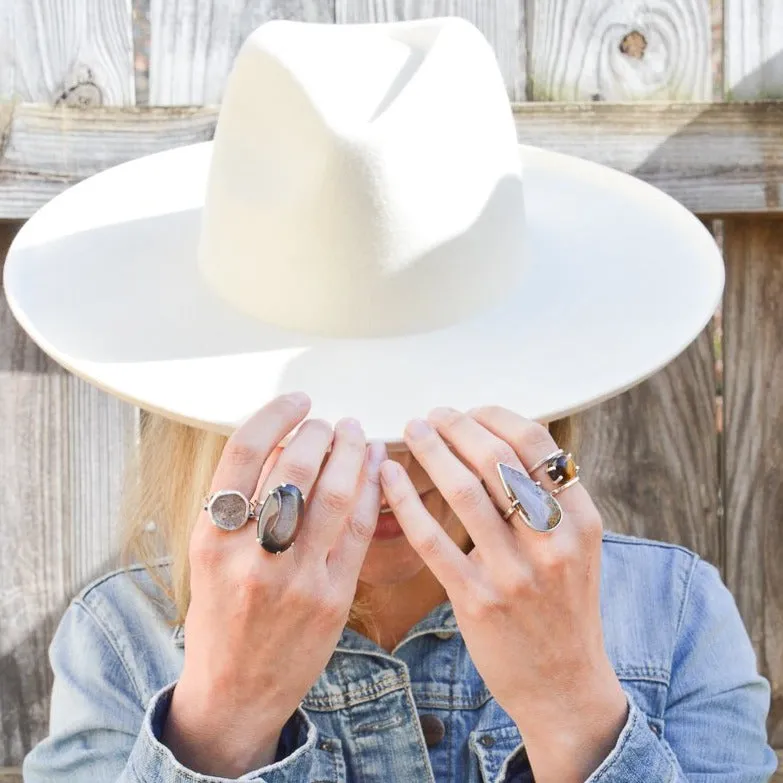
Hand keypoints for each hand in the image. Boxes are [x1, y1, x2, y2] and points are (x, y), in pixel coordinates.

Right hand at [162, 393, 385, 776]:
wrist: (236, 691)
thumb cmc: (221, 616)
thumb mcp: (211, 558)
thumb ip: (240, 504)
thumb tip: (284, 444)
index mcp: (211, 538)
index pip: (244, 453)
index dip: (275, 415)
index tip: (297, 400)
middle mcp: (250, 555)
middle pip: (295, 467)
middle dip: (320, 432)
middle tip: (330, 422)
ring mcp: (295, 578)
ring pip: (334, 493)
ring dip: (352, 452)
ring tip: (358, 433)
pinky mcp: (333, 597)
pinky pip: (359, 528)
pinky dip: (371, 489)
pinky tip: (377, 468)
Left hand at [379, 406, 627, 782]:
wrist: (564, 685)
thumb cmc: (564, 609)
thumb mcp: (578, 549)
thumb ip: (550, 501)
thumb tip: (500, 442)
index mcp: (580, 521)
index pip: (536, 444)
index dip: (495, 417)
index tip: (468, 412)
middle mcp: (553, 542)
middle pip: (497, 459)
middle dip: (457, 426)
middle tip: (431, 415)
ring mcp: (515, 573)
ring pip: (464, 491)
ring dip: (430, 451)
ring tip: (411, 430)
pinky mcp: (477, 601)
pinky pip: (433, 540)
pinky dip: (406, 500)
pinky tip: (389, 476)